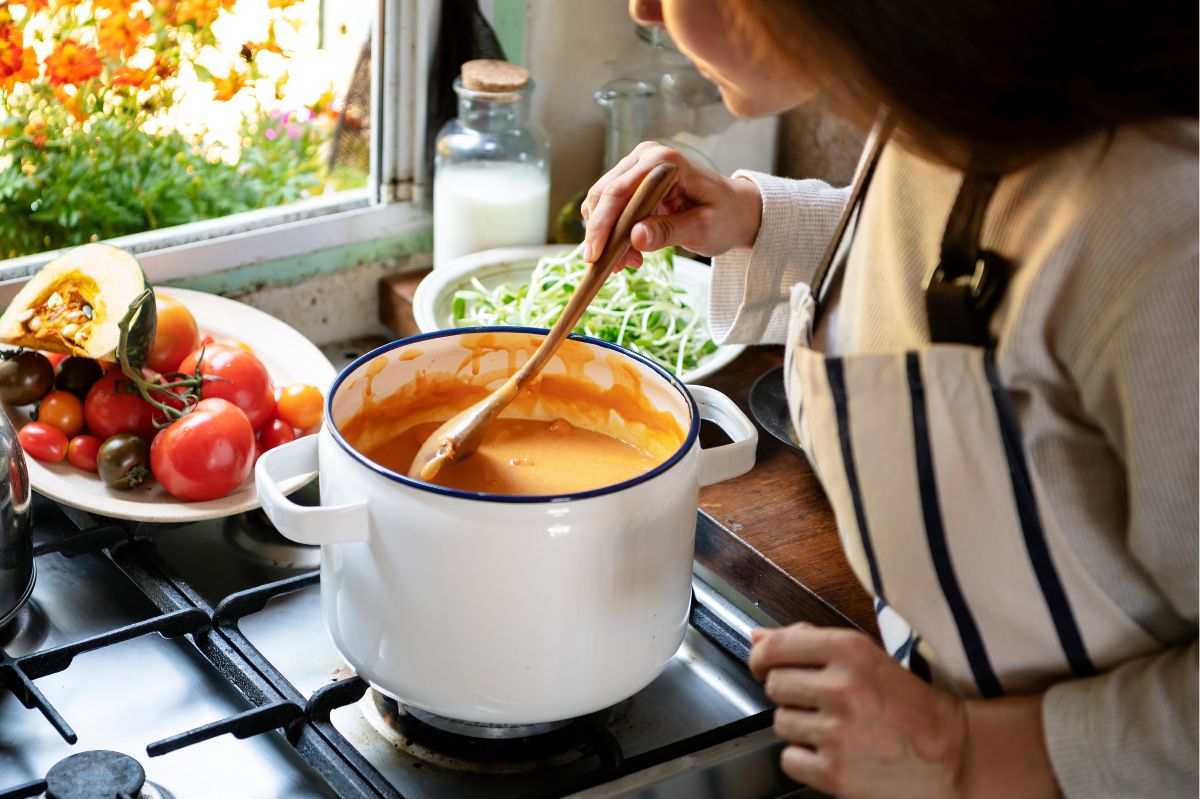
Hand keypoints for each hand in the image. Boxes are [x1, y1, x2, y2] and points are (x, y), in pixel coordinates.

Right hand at [580, 141, 762, 267]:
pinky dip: (614, 234)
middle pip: (603, 195)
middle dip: (602, 234)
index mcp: (664, 161)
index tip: (596, 256)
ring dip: (608, 237)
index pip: (619, 191)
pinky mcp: (634, 183)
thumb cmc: (725, 216)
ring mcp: (637, 168)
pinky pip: (611, 209)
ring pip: (602, 203)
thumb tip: (634, 237)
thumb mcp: (702, 229)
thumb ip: (668, 232)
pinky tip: (632, 253)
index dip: (602, 224)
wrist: (735, 211)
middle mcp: (645, 157)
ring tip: (630, 262)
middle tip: (613, 267)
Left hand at [750, 623, 966, 798]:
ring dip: (800, 726)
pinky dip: (805, 758)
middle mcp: (842, 689)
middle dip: (791, 693)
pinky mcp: (835, 773)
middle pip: (774, 685)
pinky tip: (833, 751)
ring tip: (835, 727)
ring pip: (780, 722)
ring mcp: (837, 733)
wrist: (954, 756)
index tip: (763, 664)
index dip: (762, 656)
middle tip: (820, 700)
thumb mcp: (866, 657)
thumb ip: (809, 642)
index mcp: (851, 651)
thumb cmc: (909, 705)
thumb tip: (757, 638)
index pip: (776, 647)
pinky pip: (789, 759)